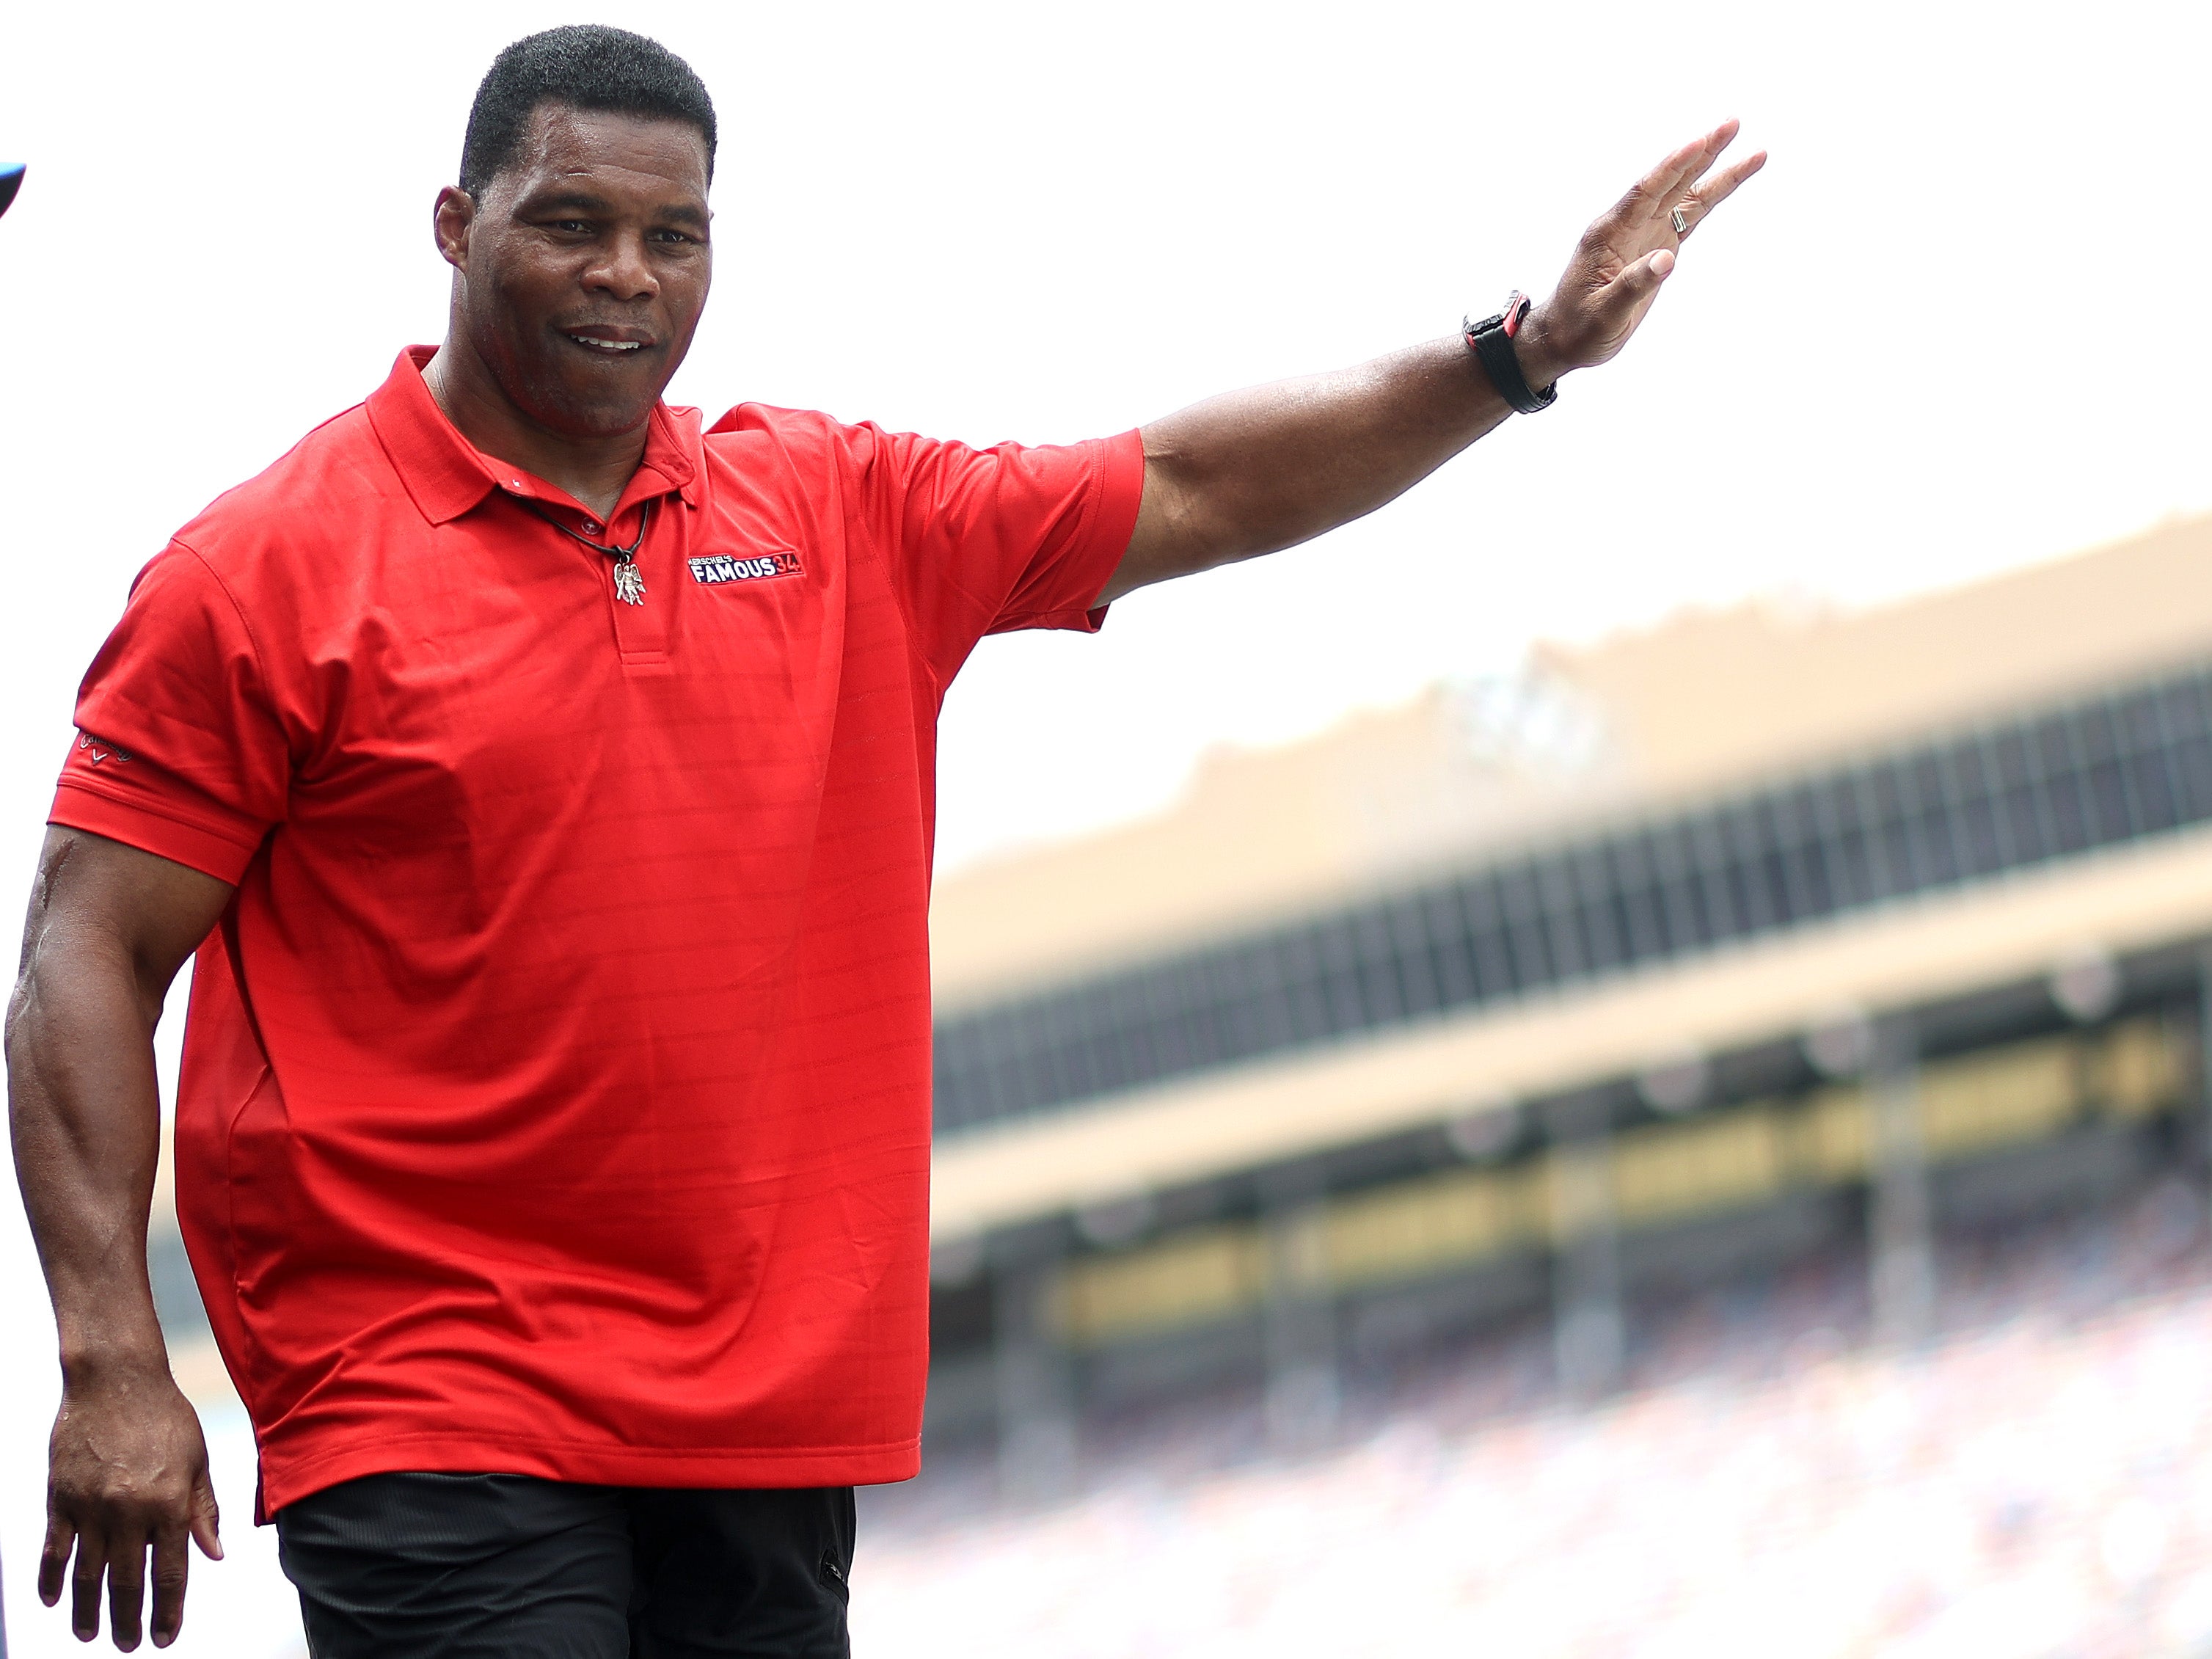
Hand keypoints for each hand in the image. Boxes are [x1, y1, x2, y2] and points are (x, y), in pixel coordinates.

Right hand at [39, 1365, 222, 1649]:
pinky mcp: (61, 1498)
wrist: (116, 1380)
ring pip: (89, 1573)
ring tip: (91, 1634)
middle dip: (130, 1619)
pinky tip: (55, 1600)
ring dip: (90, 1609)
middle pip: (129, 1581)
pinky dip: (52, 1579)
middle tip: (128, 1646)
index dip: (170, 1609)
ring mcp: (92, 1507)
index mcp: (171, 1502)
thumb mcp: (197, 1458)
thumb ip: (204, 1509)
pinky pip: (54, 1549)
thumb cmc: (164, 1416)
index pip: (172, 1570)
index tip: (166, 1637)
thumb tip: (214, 1555)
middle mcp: (131, 1510)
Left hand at [1517, 119, 1765, 387]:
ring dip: (1713, 169)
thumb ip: (1633, 286)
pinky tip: (1730, 178)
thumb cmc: (1579, 328)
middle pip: (1671, 181)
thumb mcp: (1604, 314)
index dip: (1673, 167)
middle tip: (1732, 124)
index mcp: (1609, 233)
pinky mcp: (1657, 245)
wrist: (1565, 337)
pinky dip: (1710, 197)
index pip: (1645, 192)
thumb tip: (1668, 260)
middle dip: (1702, 152)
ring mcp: (1644, 232)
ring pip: (1684, 194)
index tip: (1699, 142)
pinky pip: (1689, 216)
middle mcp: (1628, 225)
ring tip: (1747, 147)